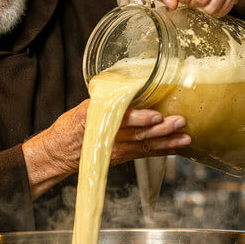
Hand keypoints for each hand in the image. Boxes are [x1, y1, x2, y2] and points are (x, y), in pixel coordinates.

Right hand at [22, 100, 189, 197]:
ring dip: (167, 142)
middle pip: (139, 135)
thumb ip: (108, 101)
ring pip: (145, 147)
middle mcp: (110, 139)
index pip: (122, 120)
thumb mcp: (85, 108)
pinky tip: (176, 148)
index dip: (140, 118)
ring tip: (185, 138)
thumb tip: (132, 86)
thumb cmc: (71, 127)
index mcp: (99, 122)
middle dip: (162, 130)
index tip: (156, 114)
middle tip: (180, 122)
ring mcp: (117, 151)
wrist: (59, 152)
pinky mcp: (121, 158)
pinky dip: (161, 151)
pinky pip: (144, 154)